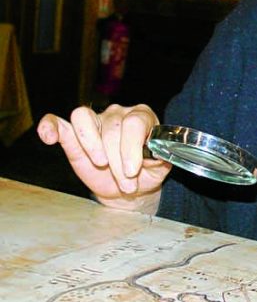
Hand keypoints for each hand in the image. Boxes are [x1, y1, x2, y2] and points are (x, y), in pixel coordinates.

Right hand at [37, 104, 171, 213]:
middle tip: (126, 183)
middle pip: (112, 129)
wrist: (129, 187)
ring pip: (85, 120)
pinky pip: (58, 122)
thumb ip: (161, 157)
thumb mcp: (160, 167)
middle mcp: (119, 113)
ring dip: (92, 145)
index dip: (131, 147)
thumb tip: (160, 152)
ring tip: (101, 164)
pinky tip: (49, 137)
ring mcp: (96, 121)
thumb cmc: (146, 173)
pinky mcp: (74, 135)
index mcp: (143, 116)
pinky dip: (50, 126)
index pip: (134, 123)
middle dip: (117, 161)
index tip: (132, 170)